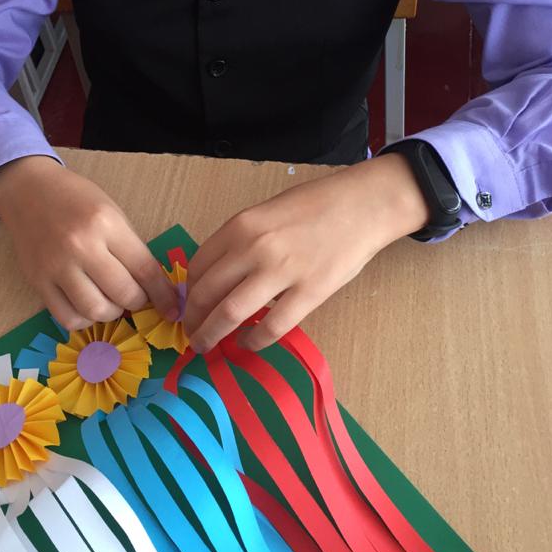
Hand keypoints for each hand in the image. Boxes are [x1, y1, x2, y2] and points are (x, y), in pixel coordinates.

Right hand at [0, 156, 178, 330]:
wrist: (29, 191)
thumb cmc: (76, 200)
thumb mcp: (112, 213)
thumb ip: (131, 248)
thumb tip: (156, 288)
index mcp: (106, 223)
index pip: (144, 268)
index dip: (163, 294)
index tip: (172, 308)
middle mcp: (81, 245)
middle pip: (122, 294)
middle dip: (137, 302)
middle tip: (135, 297)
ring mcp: (56, 266)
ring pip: (95, 310)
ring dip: (111, 313)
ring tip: (111, 301)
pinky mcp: (37, 281)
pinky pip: (66, 317)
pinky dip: (84, 319)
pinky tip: (87, 306)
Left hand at [183, 154, 429, 352]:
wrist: (362, 205)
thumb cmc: (315, 205)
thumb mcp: (266, 213)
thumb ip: (240, 240)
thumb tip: (218, 276)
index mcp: (240, 225)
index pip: (198, 266)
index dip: (188, 291)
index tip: (189, 304)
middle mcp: (254, 247)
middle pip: (206, 293)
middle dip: (193, 319)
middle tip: (191, 332)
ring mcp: (281, 271)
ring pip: (230, 314)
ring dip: (211, 335)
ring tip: (206, 346)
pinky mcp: (309, 292)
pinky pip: (271, 327)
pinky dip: (253, 342)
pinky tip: (249, 345)